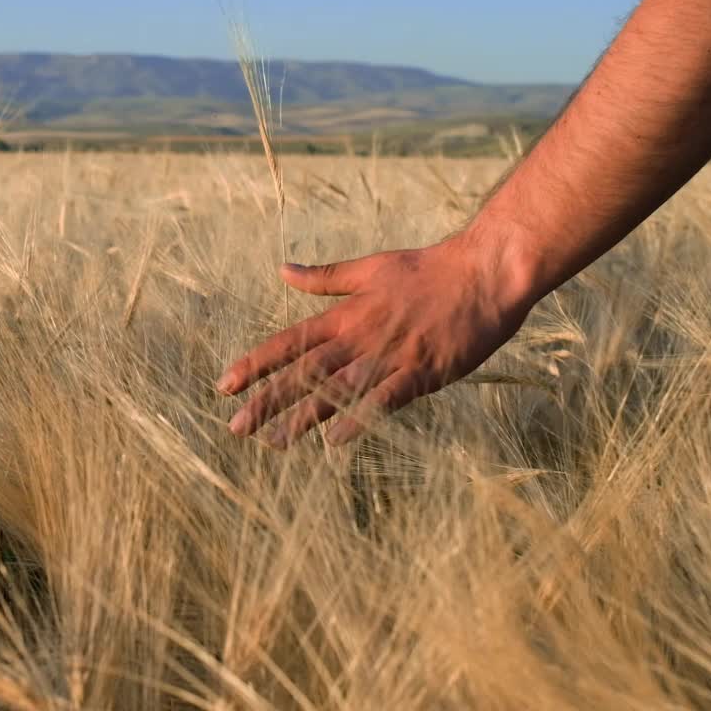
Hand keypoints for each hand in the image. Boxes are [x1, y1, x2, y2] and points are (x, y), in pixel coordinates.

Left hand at [216, 236, 534, 447]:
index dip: (256, 364)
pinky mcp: (422, 372)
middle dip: (268, 400)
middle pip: (304, 372)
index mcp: (346, 314)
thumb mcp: (369, 268)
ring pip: (338, 390)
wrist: (484, 273)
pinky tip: (335, 439)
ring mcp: (390, 356)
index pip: (290, 342)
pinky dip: (359, 417)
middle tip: (237, 427)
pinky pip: (384, 399)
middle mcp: (360, 337)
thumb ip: (324, 278)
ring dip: (303, 417)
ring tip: (273, 442)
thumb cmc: (428, 269)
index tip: (225, 385)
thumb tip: (282, 271)